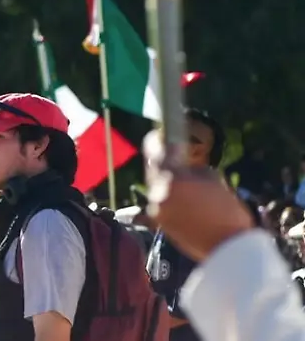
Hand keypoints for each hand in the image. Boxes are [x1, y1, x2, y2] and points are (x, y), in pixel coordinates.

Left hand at [144, 132, 254, 261]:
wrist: (230, 249)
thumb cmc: (228, 212)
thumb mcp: (212, 179)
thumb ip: (191, 168)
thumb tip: (180, 162)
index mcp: (171, 180)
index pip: (156, 153)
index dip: (156, 141)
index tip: (157, 134)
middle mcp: (157, 194)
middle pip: (154, 170)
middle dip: (162, 162)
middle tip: (171, 154)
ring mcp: (156, 209)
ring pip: (157, 187)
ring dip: (166, 181)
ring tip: (184, 180)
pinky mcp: (159, 223)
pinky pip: (161, 202)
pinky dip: (169, 196)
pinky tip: (184, 197)